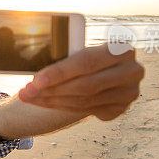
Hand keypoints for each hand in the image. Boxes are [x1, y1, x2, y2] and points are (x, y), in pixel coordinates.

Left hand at [17, 43, 143, 120]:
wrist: (104, 70)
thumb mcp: (80, 49)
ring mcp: (128, 93)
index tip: (35, 80)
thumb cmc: (85, 55)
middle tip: (27, 92)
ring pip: (84, 101)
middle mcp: (132, 71)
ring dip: (53, 101)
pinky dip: (61, 107)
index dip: (59, 73)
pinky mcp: (120, 109)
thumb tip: (30, 63)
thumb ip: (65, 54)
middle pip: (85, 86)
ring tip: (30, 97)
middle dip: (52, 91)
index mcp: (122, 48)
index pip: (86, 62)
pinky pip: (85, 110)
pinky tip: (45, 102)